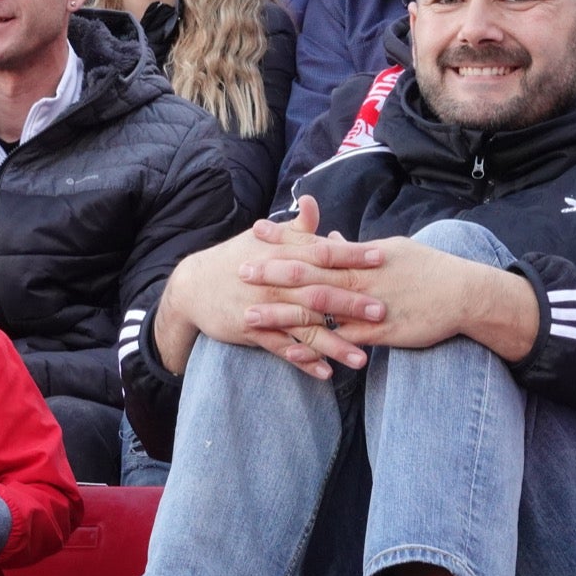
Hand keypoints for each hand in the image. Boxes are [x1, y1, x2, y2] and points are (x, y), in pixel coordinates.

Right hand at [154, 196, 386, 377]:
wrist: (193, 285)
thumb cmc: (233, 258)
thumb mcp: (260, 239)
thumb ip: (293, 228)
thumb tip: (313, 203)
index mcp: (280, 257)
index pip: (321, 254)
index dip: (351, 256)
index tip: (381, 258)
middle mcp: (274, 283)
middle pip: (318, 293)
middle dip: (350, 303)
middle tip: (383, 311)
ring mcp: (264, 309)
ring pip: (304, 328)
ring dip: (333, 344)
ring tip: (362, 359)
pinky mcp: (253, 331)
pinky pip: (282, 349)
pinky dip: (302, 361)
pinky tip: (325, 372)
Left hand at [247, 235, 537, 361]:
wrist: (468, 295)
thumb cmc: (429, 270)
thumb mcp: (391, 250)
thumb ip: (356, 250)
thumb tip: (332, 241)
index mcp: (363, 255)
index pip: (316, 242)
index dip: (285, 238)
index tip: (255, 230)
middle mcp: (362, 276)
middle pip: (309, 273)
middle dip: (272, 273)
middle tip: (239, 271)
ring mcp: (370, 304)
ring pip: (319, 307)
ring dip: (282, 313)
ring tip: (250, 316)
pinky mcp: (381, 331)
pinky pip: (343, 341)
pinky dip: (317, 347)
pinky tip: (291, 353)